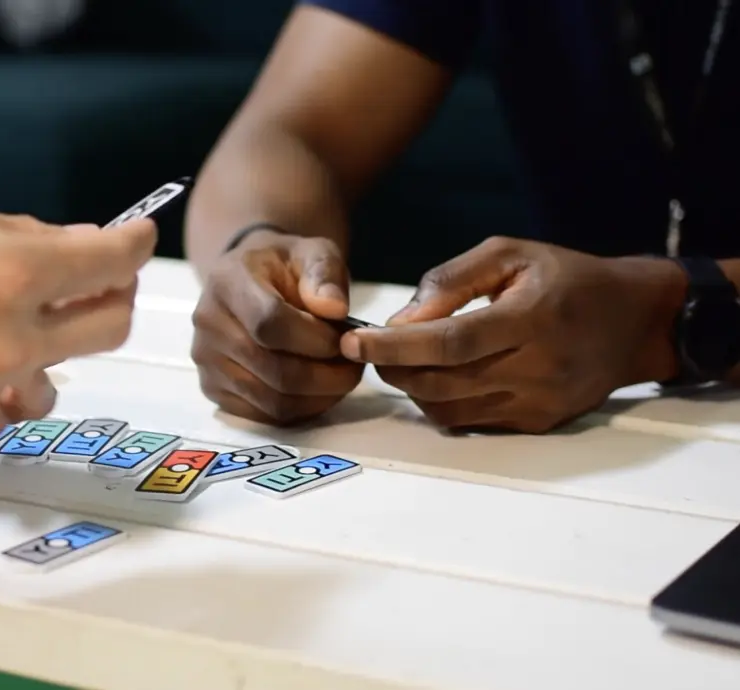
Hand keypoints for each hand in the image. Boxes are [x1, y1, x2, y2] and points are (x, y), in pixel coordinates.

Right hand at [0, 200, 154, 415]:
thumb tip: (81, 244)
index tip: (136, 234)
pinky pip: (19, 381)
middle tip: (99, 272)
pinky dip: (19, 355)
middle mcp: (14, 334)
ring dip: (65, 330)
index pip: (113, 262)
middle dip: (116, 293)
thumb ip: (27, 237)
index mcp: (12, 273)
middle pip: (113, 324)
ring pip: (68, 360)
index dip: (134, 243)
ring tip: (29, 302)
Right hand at [190, 229, 364, 424]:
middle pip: (273, 370)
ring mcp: (207, 361)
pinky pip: (265, 414)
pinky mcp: (213, 389)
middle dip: (326, 375)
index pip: (269, 322)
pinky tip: (319, 389)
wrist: (247, 279)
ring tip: (342, 376)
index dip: (315, 340)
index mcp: (227, 282)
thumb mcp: (311, 252)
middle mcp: (209, 324)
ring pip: (272, 400)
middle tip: (355, 365)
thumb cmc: (283, 266)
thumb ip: (325, 274)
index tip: (345, 339)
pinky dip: (302, 409)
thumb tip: (335, 309)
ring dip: (319, 396)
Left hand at [339, 237, 684, 432]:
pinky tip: (435, 377)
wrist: (635, 321)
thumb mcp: (511, 254)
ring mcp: (538, 403)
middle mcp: (538, 368)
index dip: (395, 347)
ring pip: (450, 410)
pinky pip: (471, 422)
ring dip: (411, 389)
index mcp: (532, 319)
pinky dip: (440, 402)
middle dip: (392, 369)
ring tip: (399, 360)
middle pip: (442, 382)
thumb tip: (403, 319)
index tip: (353, 341)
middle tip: (366, 349)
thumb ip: (453, 281)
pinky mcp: (538, 423)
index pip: (449, 343)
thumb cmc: (568, 277)